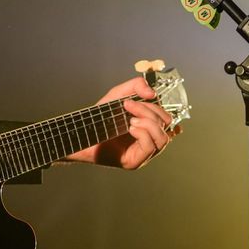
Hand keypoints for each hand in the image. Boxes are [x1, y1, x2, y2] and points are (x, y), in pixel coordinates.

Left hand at [65, 75, 180, 168]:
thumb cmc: (99, 117)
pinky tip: (130, 128)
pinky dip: (142, 133)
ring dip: (148, 123)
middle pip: (166, 125)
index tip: (145, 97)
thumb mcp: (118, 95)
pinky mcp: (135, 162)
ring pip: (162, 138)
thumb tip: (153, 93)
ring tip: (130, 120)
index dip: (159, 107)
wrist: (81, 133)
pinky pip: (150, 146)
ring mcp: (143, 153)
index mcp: (148, 127)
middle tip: (128, 106)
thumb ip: (135, 86)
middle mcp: (149, 141)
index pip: (166, 118)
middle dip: (149, 111)